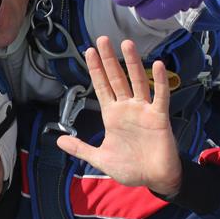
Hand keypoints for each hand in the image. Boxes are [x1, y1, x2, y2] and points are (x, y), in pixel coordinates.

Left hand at [56, 36, 181, 196]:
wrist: (154, 178)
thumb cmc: (130, 167)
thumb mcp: (100, 158)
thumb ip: (81, 148)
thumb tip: (59, 140)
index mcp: (112, 115)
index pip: (101, 87)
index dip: (95, 70)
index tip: (88, 51)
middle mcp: (127, 108)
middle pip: (116, 78)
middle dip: (108, 60)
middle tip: (102, 39)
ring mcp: (144, 110)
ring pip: (137, 81)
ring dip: (132, 63)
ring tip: (126, 43)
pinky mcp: (159, 116)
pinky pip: (160, 95)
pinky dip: (160, 81)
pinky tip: (158, 65)